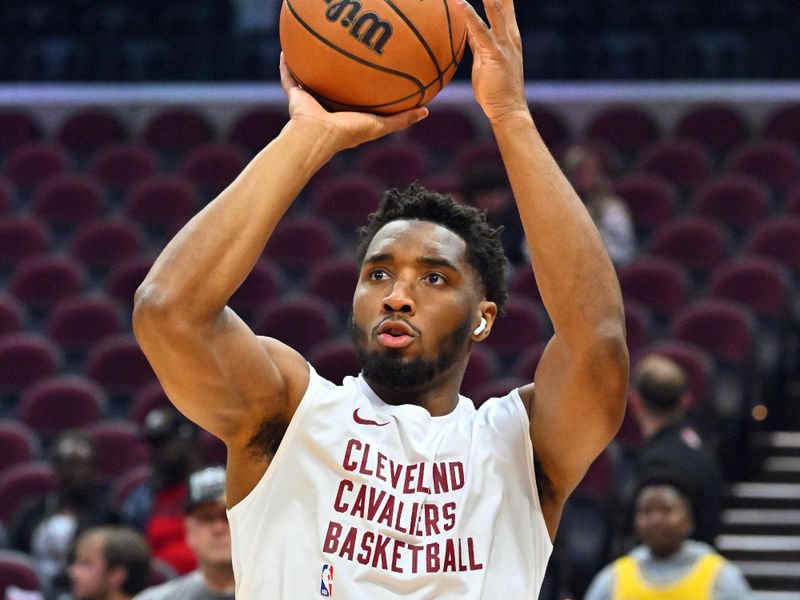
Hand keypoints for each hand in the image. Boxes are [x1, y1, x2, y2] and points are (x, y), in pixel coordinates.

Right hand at [279, 53, 427, 152]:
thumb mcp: (382, 124)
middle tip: (343, 58)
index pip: (355, 101)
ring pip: (309, 82)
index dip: (360, 89)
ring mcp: (310, 103)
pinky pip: (289, 78)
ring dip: (309, 69)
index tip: (368, 75)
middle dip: (335, 76)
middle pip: (331, 89)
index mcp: (345, 116)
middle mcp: (327, 109)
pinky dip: (286, 67)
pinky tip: (287, 51)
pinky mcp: (295, 98)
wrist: (320, 134)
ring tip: (312, 50)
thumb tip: (426, 111)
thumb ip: (402, 119)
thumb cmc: (350, 132)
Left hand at [458, 0, 527, 123]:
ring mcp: (504, 42)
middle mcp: (510, 33)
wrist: (507, 109)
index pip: (503, 4)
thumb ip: (477, 42)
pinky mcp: (495, 53)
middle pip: (503, 0)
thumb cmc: (494, 89)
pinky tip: (459, 2)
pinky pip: (481, 30)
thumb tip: (467, 30)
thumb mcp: (484, 60)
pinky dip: (469, 15)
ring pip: (495, 7)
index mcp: (508, 33)